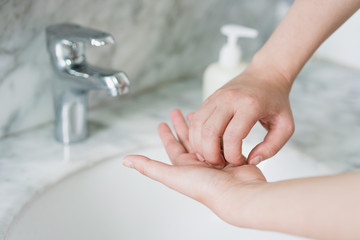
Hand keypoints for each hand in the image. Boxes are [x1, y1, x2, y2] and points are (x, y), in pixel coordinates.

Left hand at [123, 109, 266, 225]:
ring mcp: (215, 161)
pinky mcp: (231, 157)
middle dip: (181, 126)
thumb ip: (149, 167)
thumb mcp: (173, 175)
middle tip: (176, 111)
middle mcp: (199, 164)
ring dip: (201, 126)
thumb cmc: (207, 188)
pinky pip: (222, 141)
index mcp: (184, 168)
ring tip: (196, 113)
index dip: (166, 135)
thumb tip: (126, 161)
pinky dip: (219, 131)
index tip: (162, 123)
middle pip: (187, 140)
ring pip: (205, 138)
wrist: (238, 193)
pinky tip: (217, 122)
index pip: (172, 147)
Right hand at [189, 64, 294, 166]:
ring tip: (212, 156)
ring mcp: (216, 98)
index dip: (233, 156)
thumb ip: (272, 147)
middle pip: (209, 132)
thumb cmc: (276, 101)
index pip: (233, 136)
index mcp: (250, 105)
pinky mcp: (209, 100)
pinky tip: (206, 146)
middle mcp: (229, 99)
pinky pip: (195, 121)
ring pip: (197, 126)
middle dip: (211, 155)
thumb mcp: (285, 126)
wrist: (265, 75)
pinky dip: (196, 137)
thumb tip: (251, 160)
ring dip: (200, 147)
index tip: (240, 162)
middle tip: (221, 163)